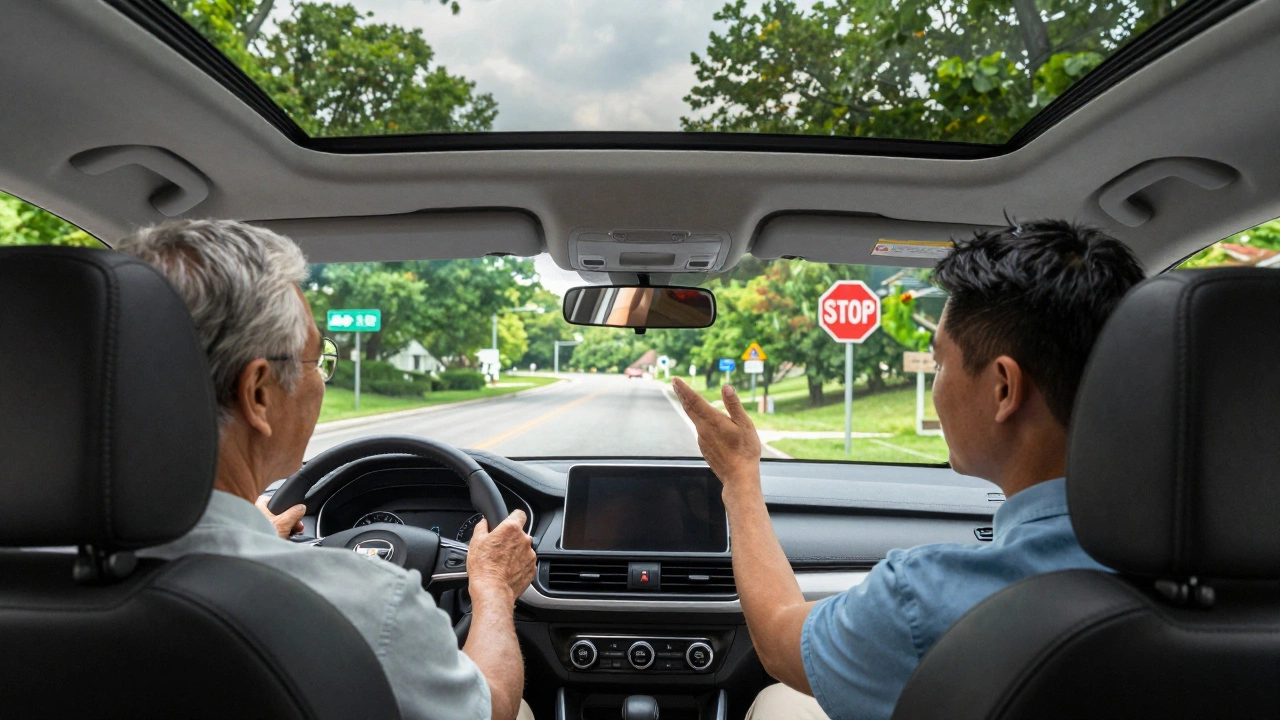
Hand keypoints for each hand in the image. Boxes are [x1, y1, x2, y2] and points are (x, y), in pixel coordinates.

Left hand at [256, 495, 304, 538]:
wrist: (258, 554)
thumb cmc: (264, 536)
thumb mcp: (284, 522)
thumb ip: (294, 513)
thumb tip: (301, 508)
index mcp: (258, 509)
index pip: (267, 499)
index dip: (278, 501)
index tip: (288, 505)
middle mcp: (256, 518)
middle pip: (276, 514)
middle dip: (289, 519)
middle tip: (297, 524)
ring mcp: (259, 529)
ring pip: (276, 525)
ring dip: (287, 528)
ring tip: (294, 533)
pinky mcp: (262, 539)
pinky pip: (274, 534)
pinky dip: (282, 536)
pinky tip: (287, 539)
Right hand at [467, 510, 536, 605]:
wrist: (492, 589)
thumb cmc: (483, 567)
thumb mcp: (476, 542)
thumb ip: (482, 527)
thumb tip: (484, 522)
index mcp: (511, 529)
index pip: (519, 514)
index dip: (513, 518)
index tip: (509, 523)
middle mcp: (524, 540)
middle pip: (520, 534)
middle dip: (512, 539)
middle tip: (499, 548)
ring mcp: (530, 555)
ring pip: (524, 549)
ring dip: (516, 553)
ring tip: (502, 563)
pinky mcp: (532, 569)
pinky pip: (526, 563)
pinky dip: (520, 565)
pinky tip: (508, 571)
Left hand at [671, 378, 761, 495]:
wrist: (739, 477)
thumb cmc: (745, 450)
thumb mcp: (745, 425)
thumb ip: (734, 405)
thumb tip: (726, 387)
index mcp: (713, 421)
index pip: (695, 401)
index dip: (684, 389)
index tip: (675, 380)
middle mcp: (703, 430)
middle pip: (689, 409)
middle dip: (682, 395)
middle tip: (674, 383)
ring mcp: (702, 440)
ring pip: (694, 420)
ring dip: (690, 407)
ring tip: (687, 398)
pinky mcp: (704, 448)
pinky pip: (700, 431)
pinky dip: (699, 421)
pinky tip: (705, 422)